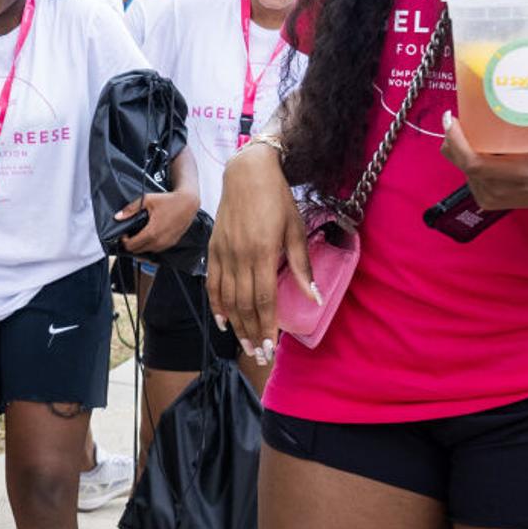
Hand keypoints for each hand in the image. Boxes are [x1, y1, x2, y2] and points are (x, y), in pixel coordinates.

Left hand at [116, 188, 200, 254]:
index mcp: (151, 233)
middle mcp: (159, 242)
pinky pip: (157, 249)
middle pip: (138, 251)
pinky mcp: (172, 243)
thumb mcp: (147, 200)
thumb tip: (117, 217)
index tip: (124, 234)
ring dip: (141, 246)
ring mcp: (166, 244)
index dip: (124, 241)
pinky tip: (150, 236)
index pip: (131, 246)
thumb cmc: (168, 201)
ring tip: (139, 234)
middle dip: (131, 244)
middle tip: (129, 234)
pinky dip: (151, 245)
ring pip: (148, 251)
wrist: (188, 203)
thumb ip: (131, 209)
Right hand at [207, 144, 315, 361]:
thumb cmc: (277, 199)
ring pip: (227, 297)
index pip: (264, 299)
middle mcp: (240, 256)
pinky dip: (215, 303)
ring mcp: (223, 252)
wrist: (247, 173)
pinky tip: (221, 320)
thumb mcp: (295, 230)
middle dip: (252, 332)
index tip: (271, 348)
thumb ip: (302, 266)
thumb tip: (314, 298)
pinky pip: (213, 282)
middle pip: (244, 304)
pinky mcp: (214, 247)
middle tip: (259, 355)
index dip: (267, 325)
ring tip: (244, 344)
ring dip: (235, 324)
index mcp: (263, 253)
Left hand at [440, 107, 527, 209]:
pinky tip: (478, 151)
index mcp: (519, 174)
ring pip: (464, 170)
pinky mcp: (489, 202)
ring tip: (468, 134)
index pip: (472, 162)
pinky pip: (469, 178)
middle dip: (454, 140)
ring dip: (462, 151)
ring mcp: (493, 198)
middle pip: (462, 163)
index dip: (456, 140)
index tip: (450, 119)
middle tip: (455, 121)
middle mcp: (501, 189)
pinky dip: (469, 163)